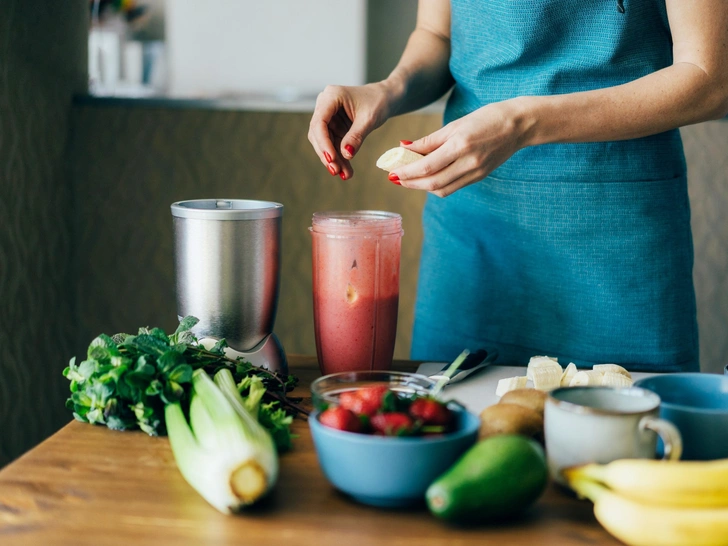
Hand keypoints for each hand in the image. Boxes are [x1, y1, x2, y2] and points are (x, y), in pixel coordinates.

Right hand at [308, 83, 393, 179]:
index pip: (319, 122)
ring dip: (334, 159)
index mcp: (331, 96)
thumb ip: (356, 136)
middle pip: (318, 134)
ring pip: (325, 143)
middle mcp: (325, 106)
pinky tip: (346, 170)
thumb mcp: (369, 119)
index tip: (331, 159)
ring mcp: (329, 117)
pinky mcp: (334, 127)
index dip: (323, 142)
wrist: (386, 98)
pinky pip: (334, 145)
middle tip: (336, 171)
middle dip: (328, 154)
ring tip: (345, 174)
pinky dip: (340, 157)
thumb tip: (346, 154)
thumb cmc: (378, 101)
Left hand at [391, 100, 527, 196]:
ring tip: (409, 178)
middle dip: (410, 183)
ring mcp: (476, 172)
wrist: (519, 125)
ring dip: (422, 186)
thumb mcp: (455, 125)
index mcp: (461, 145)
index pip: (427, 166)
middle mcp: (468, 162)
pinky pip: (453, 187)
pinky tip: (428, 177)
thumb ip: (429, 140)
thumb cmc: (487, 118)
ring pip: (442, 189)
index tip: (392, 172)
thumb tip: (404, 148)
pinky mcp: (480, 177)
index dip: (407, 172)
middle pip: (433, 183)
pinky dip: (437, 185)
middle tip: (395, 178)